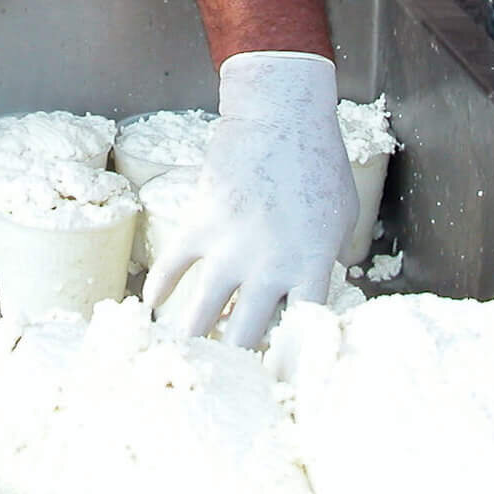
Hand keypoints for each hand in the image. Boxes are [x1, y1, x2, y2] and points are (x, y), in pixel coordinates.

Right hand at [144, 51, 356, 347]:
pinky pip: (172, 267)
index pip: (299, 333)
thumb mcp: (341, 214)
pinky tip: (152, 305)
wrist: (281, 117)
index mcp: (309, 266)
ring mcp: (230, 247)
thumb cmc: (319, 161)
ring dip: (192, 337)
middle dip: (236, 358)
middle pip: (247, 335)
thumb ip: (330, 254)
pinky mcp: (199, 223)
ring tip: (183, 353)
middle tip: (226, 370)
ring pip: (203, 313)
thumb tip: (329, 277)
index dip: (288, 360)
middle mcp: (269, 267)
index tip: (277, 376)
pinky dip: (159, 289)